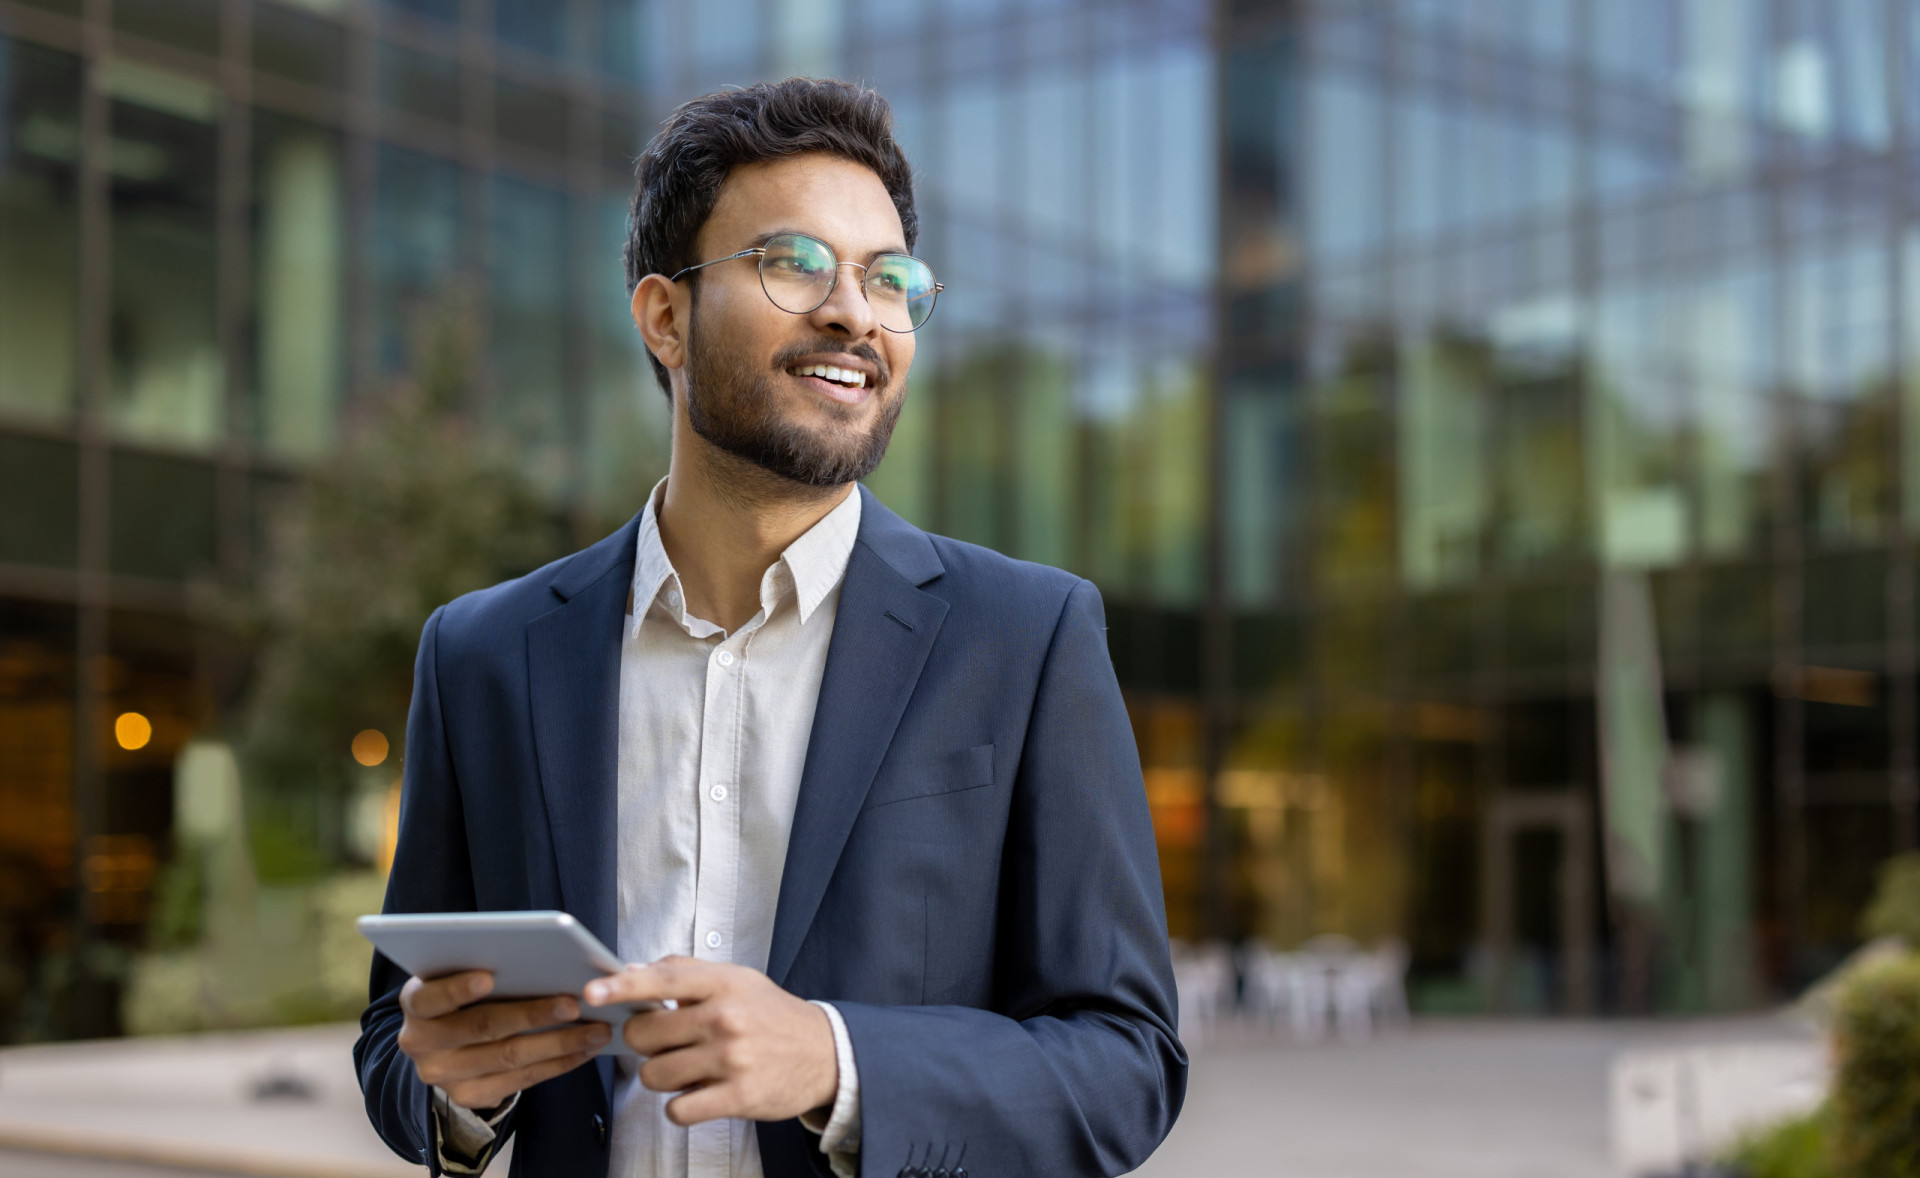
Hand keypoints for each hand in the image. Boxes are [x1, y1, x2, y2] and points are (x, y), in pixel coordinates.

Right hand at [396, 970, 610, 1110]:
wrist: (444, 1045)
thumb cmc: (464, 996)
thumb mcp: (458, 977)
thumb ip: (481, 967)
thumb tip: (538, 955)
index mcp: (416, 1004)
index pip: (431, 997)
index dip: (457, 989)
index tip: (489, 975)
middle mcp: (422, 1043)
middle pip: (483, 1027)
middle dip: (532, 1014)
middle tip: (573, 1002)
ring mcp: (444, 1075)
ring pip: (508, 1057)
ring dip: (559, 1043)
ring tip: (596, 1029)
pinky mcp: (469, 1096)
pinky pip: (521, 1081)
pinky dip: (558, 1063)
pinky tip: (585, 1049)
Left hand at [584, 957, 836, 1125]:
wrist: (825, 1053)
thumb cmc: (771, 1015)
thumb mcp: (737, 980)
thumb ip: (685, 973)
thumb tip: (630, 971)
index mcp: (723, 984)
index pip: (663, 979)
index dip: (622, 986)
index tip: (593, 992)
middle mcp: (726, 1018)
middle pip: (645, 1035)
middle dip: (645, 1043)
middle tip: (666, 1043)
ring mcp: (732, 1059)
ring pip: (656, 1075)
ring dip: (662, 1076)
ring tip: (687, 1069)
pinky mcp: (738, 1096)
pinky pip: (678, 1110)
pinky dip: (680, 1106)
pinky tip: (698, 1093)